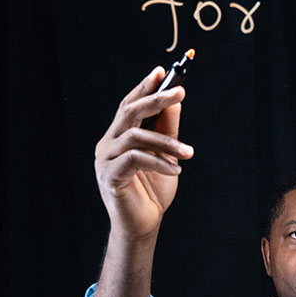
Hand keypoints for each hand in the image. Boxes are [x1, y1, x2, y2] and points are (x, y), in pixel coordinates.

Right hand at [94, 67, 194, 239]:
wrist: (143, 226)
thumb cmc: (153, 192)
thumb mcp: (166, 157)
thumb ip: (167, 130)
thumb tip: (175, 101)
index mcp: (119, 136)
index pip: (129, 104)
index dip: (144, 86)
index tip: (162, 71)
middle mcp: (108, 143)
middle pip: (129, 112)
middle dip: (156, 99)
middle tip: (180, 92)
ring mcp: (105, 159)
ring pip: (136, 136)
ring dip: (166, 141)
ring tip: (190, 153)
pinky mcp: (110, 176)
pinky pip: (136, 160)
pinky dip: (159, 162)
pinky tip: (176, 171)